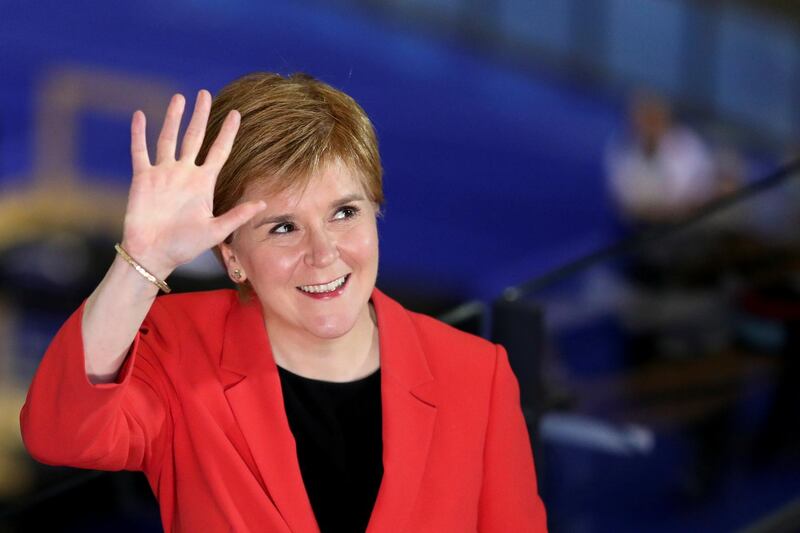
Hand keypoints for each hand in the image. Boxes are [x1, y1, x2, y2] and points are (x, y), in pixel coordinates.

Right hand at [121, 90, 264, 276]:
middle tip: (205, 94)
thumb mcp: (216, 230)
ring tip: (180, 97)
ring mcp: (163, 174)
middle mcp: (184, 174)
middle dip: (201, 116)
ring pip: (169, 139)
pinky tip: (140, 115)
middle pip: (195, 137)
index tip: (237, 114)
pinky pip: (140, 151)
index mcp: (203, 183)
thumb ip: (238, 216)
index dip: (227, 133)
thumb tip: (264, 204)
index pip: (219, 151)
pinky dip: (139, 133)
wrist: (153, 254)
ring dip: (174, 118)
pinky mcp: (142, 178)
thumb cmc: (185, 246)